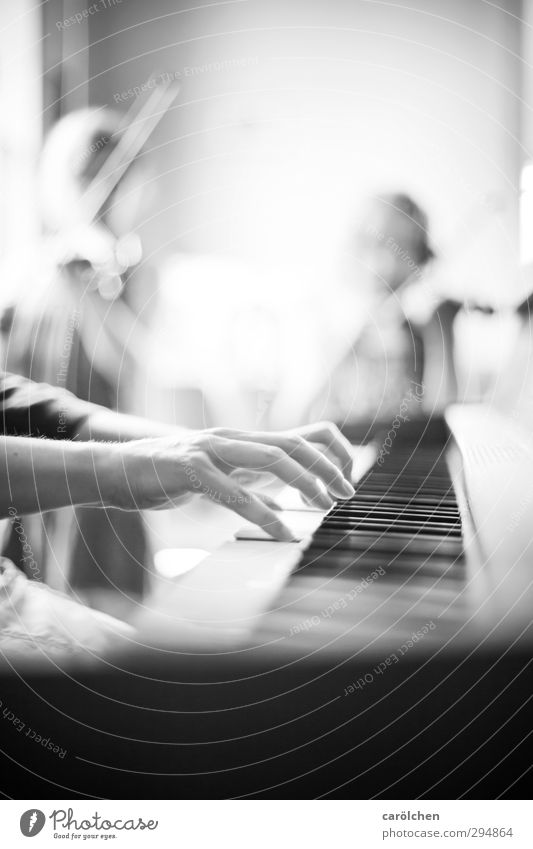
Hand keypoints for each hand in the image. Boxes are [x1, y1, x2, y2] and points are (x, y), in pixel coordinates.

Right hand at [107, 425, 354, 540]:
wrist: (114, 470)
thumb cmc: (164, 474)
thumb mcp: (214, 476)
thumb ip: (246, 483)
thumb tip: (277, 501)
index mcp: (240, 441)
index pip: (299, 435)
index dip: (330, 452)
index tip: (346, 479)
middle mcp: (230, 439)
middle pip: (292, 443)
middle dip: (326, 467)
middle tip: (346, 493)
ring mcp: (210, 450)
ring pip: (271, 456)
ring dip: (304, 481)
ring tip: (323, 505)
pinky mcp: (191, 470)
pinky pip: (235, 492)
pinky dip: (263, 513)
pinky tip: (282, 531)